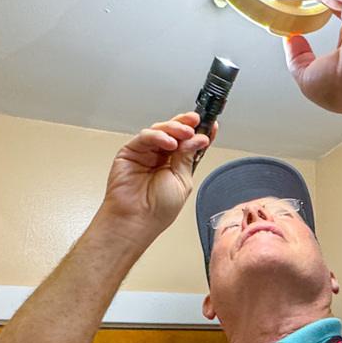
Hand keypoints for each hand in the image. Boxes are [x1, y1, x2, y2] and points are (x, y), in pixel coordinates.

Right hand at [98, 113, 214, 240]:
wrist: (136, 220)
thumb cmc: (157, 210)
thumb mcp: (182, 181)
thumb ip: (188, 157)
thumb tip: (197, 139)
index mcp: (177, 164)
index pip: (189, 142)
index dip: (200, 132)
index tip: (210, 125)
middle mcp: (162, 156)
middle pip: (175, 132)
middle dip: (187, 124)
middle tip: (196, 122)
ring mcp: (147, 152)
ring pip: (161, 130)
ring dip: (175, 128)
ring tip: (185, 133)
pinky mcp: (131, 151)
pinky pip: (145, 137)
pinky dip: (158, 136)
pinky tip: (169, 142)